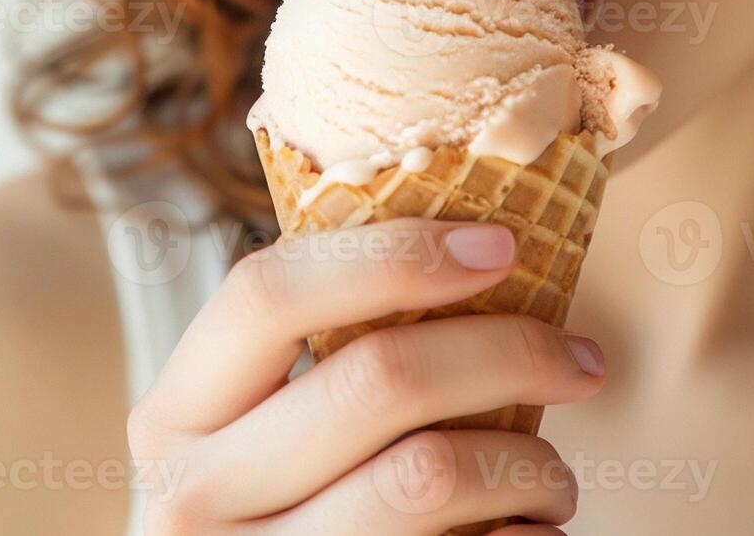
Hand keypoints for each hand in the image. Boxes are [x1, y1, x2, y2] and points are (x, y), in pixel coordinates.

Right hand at [125, 218, 605, 533]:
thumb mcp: (256, 432)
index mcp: (173, 416)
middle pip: (376, 379)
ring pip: (430, 474)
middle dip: (509, 352)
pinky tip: (521, 532)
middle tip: (581, 359)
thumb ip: (320, 358)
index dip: (392, 256)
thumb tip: (485, 253)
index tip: (500, 246)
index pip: (267, 294)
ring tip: (550, 473)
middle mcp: (192, 495)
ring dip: (529, 463)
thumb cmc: (278, 510)